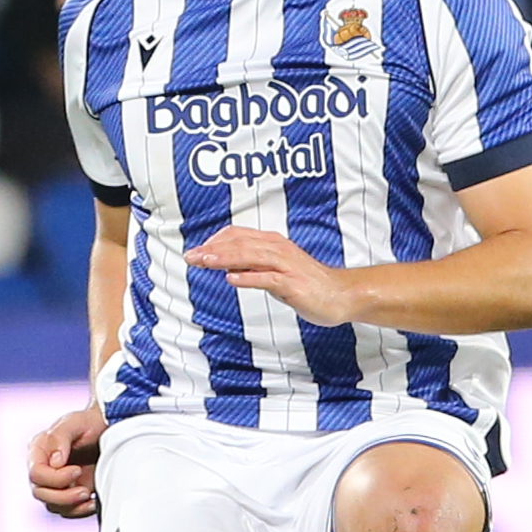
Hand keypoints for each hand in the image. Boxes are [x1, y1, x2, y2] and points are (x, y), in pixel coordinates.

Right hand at [28, 405, 105, 518]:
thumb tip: (55, 461)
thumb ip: (60, 437)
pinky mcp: (68, 494)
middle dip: (64, 495)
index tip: (77, 470)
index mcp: (38, 450)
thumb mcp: (75, 422)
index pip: (36, 474)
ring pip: (52, 505)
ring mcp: (54, 484)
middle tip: (85, 489)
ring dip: (72, 504)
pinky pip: (67, 511)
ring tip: (89, 493)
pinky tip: (93, 501)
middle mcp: (43, 468)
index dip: (55, 478)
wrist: (107, 429)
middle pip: (41, 493)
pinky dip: (80, 510)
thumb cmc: (89, 423)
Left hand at [184, 225, 353, 324]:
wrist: (340, 295)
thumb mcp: (275, 271)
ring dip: (225, 258)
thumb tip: (228, 267)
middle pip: (240, 244)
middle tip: (191, 256)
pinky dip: (249, 278)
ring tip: (204, 262)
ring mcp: (286, 266)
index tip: (196, 251)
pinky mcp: (293, 284)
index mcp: (273, 244)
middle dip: (213, 249)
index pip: (238, 235)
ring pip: (251, 256)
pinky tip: (232, 279)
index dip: (215, 241)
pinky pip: (268, 278)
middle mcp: (278, 250)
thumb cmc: (307, 283)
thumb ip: (254, 266)